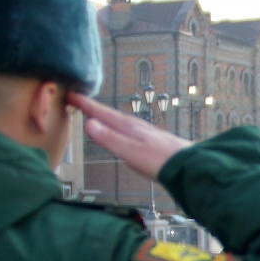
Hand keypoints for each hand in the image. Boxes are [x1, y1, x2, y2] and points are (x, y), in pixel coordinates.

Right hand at [68, 92, 190, 179]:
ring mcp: (145, 132)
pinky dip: (118, 126)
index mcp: (128, 127)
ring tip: (97, 115)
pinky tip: (123, 132)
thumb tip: (89, 124)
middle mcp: (136, 126)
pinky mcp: (152, 141)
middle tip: (79, 101)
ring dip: (106, 116)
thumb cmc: (160, 161)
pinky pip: (129, 128)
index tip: (70, 95)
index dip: (85, 104)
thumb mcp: (130, 151)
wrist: (189, 165)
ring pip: (120, 120)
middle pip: (110, 114)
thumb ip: (110, 139)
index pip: (101, 113)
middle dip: (93, 107)